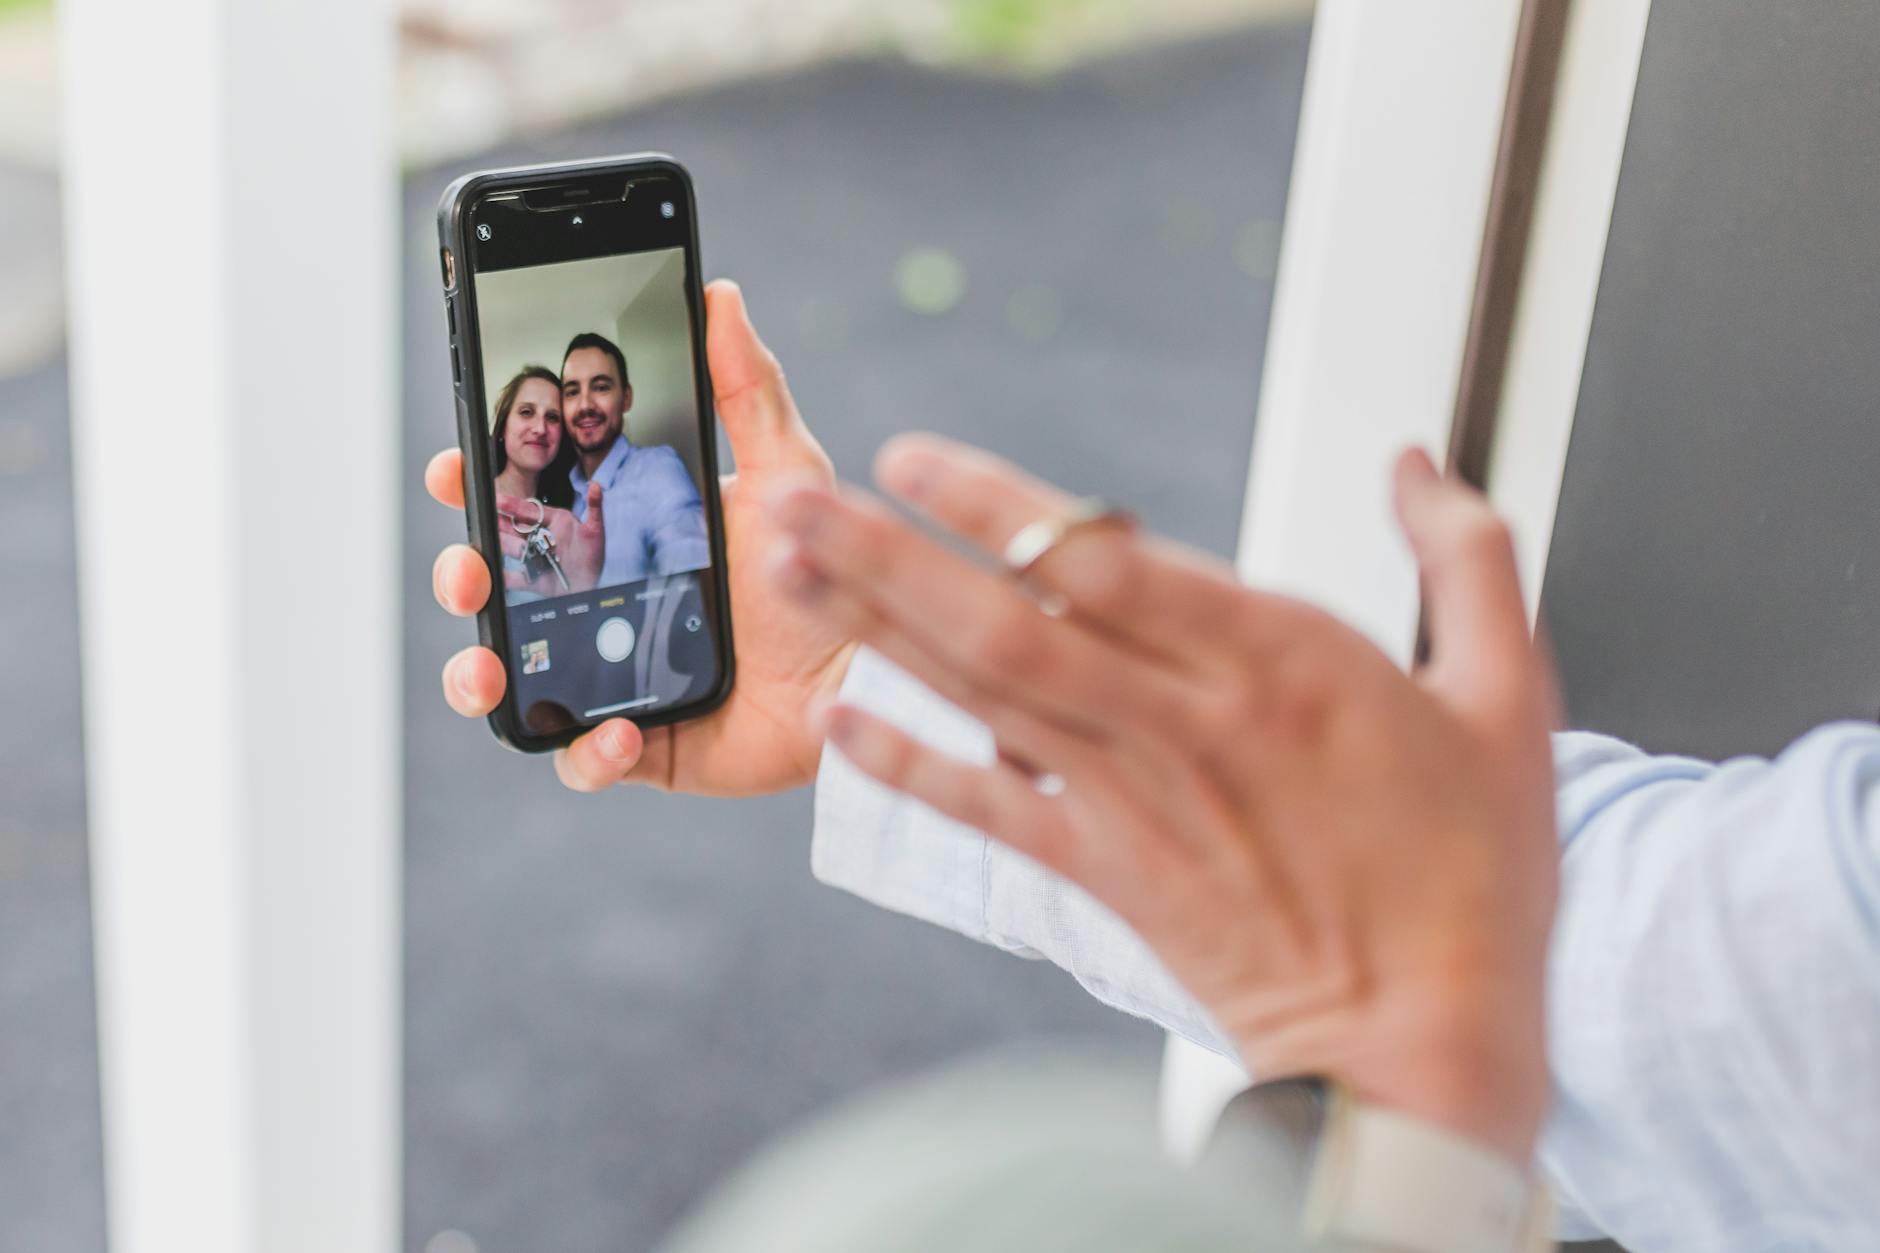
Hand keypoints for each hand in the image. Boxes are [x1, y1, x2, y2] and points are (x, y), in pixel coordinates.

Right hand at [428, 280, 854, 794]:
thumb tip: (721, 296)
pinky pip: (585, 760)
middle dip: (461, 576)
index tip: (454, 465)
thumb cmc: (826, 572)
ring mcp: (611, 676)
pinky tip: (621, 735)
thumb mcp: (788, 475)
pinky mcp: (643, 746)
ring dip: (480, 678)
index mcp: (623, 534)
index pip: (526, 504)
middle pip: (497, 590)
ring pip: (513, 683)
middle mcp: (602, 603)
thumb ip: (750, 392)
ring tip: (490, 676)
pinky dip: (588, 753)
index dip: (477, 486)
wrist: (869, 674)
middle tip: (467, 572)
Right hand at [496, 480, 604, 595]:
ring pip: (512, 548)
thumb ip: (595, 507)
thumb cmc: (593, 557)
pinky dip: (504, 576)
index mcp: (553, 523)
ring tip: (518, 549)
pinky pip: (513, 578)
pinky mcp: (531, 579)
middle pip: (516, 528)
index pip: (530, 511)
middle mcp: (540, 538)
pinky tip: (496, 572)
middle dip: (505, 524)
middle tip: (494, 519)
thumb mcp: (596, 531)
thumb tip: (596, 485)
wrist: (591, 586)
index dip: (514, 506)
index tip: (499, 500)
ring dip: (510, 546)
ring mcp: (533, 557)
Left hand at [764, 436, 1559, 1161]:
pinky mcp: (1111, 875)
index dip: (994, 502)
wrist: (1428, 1044)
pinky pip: (991, 811)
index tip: (910, 458)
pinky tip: (842, 728)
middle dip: (884, 552)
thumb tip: (1417, 462)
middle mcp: (1185, 721)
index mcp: (1278, 660)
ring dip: (875, 628)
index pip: (1104, 557)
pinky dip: (911, 767)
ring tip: (790, 572)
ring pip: (981, 696)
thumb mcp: (1511, 695)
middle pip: (1005, 618)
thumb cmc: (1473, 874)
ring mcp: (1136, 802)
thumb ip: (1468, 558)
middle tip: (788, 499)